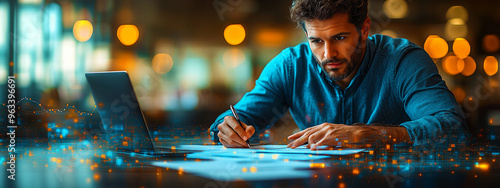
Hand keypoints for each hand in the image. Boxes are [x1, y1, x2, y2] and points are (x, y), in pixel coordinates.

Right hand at [217, 116, 254, 147]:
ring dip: (239, 144)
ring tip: (244, 145)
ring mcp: (220, 133)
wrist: (235, 131)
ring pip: (230, 141)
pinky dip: (235, 146)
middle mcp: (222, 125)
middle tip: (246, 143)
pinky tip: (239, 145)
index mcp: (228, 119)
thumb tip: (248, 135)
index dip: (241, 133)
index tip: (246, 138)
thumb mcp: (247, 127)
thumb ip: (250, 129)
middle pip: (232, 135)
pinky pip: (228, 145)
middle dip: (240, 140)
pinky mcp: (220, 140)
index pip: (235, 127)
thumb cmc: (241, 128)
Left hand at [287, 123, 405, 149]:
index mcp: (324, 126)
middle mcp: (325, 127)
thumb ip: (323, 138)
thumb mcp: (333, 135)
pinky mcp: (333, 136)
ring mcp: (329, 131)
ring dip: (303, 143)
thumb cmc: (346, 136)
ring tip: (296, 148)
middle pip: (307, 133)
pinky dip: (315, 145)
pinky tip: (311, 149)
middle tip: (289, 146)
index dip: (298, 134)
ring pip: (312, 136)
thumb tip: (312, 145)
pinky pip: (322, 141)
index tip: (290, 138)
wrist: (360, 134)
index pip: (308, 129)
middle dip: (297, 140)